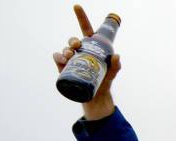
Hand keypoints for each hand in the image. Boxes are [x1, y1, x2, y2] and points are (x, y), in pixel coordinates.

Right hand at [52, 4, 120, 119]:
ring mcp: (71, 59)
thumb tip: (117, 56)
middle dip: (73, 41)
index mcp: (92, 46)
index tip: (77, 6)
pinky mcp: (64, 67)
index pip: (86, 28)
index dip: (81, 16)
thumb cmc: (104, 81)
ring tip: (70, 56)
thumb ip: (116, 65)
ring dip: (66, 50)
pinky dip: (58, 57)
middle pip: (74, 40)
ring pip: (65, 48)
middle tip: (76, 46)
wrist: (95, 97)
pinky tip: (61, 60)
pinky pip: (57, 57)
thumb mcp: (112, 73)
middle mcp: (80, 51)